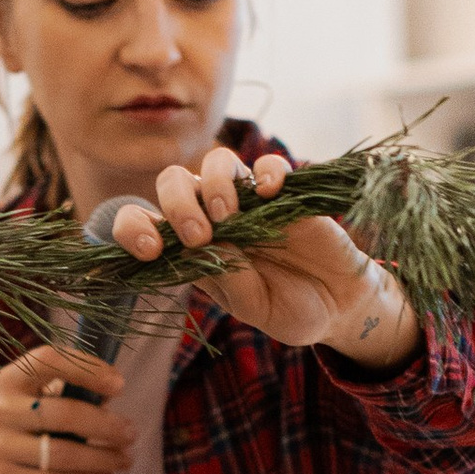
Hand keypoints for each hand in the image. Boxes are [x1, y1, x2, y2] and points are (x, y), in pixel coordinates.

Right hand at [0, 339, 134, 473]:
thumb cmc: (0, 441)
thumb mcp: (15, 409)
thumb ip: (53, 398)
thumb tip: (108, 397)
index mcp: (5, 381)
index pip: (48, 360)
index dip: (87, 367)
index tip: (118, 384)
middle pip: (65, 412)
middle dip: (107, 425)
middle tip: (132, 434)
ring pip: (64, 451)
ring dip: (103, 457)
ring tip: (124, 460)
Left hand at [107, 147, 414, 362]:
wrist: (341, 306)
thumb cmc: (291, 310)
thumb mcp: (253, 306)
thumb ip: (228, 276)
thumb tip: (203, 242)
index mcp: (194, 251)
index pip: (144, 224)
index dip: (134, 229)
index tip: (150, 250)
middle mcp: (215, 219)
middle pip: (174, 181)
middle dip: (177, 203)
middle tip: (199, 235)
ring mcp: (249, 202)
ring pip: (216, 163)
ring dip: (215, 184)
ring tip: (230, 215)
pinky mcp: (286, 192)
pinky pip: (268, 165)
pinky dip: (266, 171)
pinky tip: (271, 193)